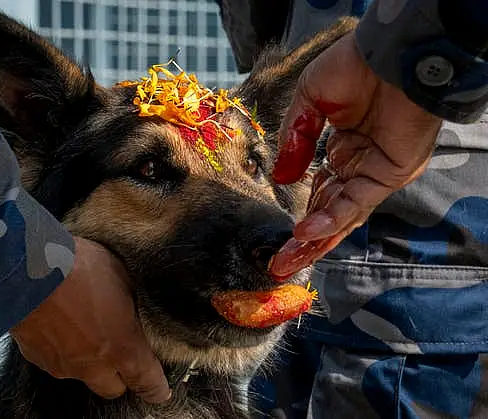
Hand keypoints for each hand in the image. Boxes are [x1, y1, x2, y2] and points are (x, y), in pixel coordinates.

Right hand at [10, 237, 170, 402]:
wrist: (27, 269)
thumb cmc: (78, 268)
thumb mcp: (122, 277)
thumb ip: (130, 304)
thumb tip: (131, 310)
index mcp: (123, 347)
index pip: (148, 382)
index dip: (156, 388)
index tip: (159, 389)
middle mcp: (94, 365)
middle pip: (113, 388)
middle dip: (118, 375)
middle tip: (118, 350)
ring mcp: (63, 365)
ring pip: (82, 374)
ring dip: (87, 359)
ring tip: (82, 325)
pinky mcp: (37, 358)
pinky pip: (55, 361)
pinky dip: (60, 348)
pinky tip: (59, 322)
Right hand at [269, 31, 441, 276]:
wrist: (387, 52)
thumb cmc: (352, 66)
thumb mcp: (308, 101)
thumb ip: (295, 141)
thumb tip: (280, 179)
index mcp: (342, 150)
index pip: (319, 192)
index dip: (300, 214)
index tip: (280, 237)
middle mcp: (357, 166)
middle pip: (328, 213)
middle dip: (304, 241)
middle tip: (279, 264)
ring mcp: (372, 173)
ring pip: (342, 216)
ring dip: (315, 240)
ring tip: (287, 261)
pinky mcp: (387, 174)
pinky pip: (356, 203)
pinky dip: (332, 219)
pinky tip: (307, 232)